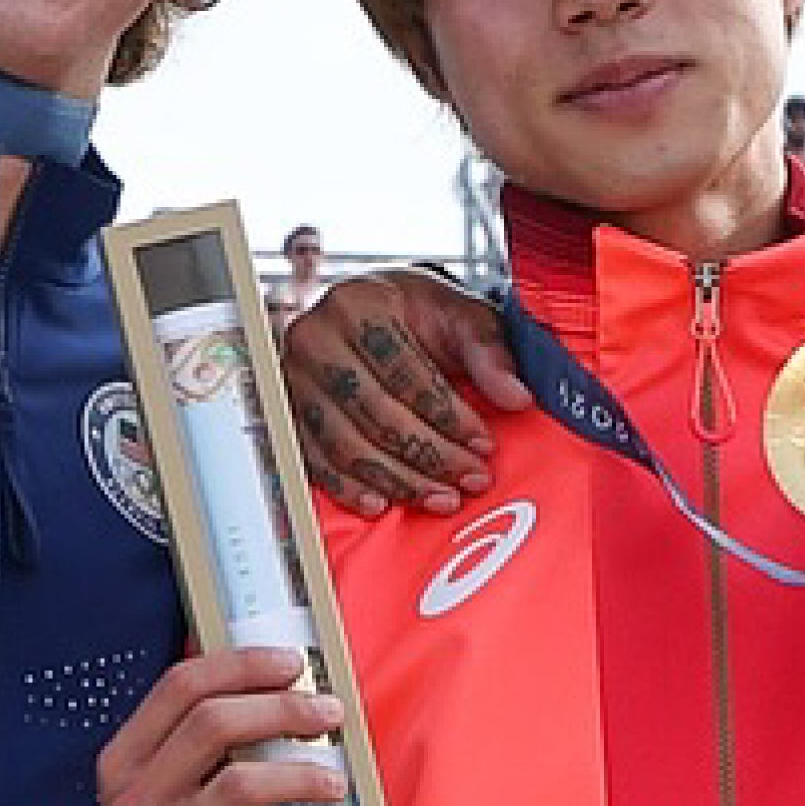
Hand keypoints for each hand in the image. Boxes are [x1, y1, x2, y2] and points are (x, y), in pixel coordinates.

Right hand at [88, 647, 349, 805]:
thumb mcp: (163, 781)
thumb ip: (195, 733)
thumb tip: (269, 673)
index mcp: (124, 759)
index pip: (180, 688)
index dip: (241, 666)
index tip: (291, 664)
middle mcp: (134, 800)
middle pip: (212, 726)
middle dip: (281, 710)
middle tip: (327, 713)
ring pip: (240, 786)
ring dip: (300, 776)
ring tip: (334, 781)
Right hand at [277, 271, 528, 516]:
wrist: (371, 313)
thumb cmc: (415, 313)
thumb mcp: (459, 315)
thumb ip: (489, 351)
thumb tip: (517, 397)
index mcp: (358, 304)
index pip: (404, 371)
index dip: (448, 414)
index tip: (484, 444)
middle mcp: (315, 338)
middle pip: (375, 412)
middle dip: (429, 454)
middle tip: (470, 478)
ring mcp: (293, 378)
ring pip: (345, 443)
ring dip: (397, 478)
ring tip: (440, 497)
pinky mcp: (287, 411)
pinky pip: (313, 459)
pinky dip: (347, 486)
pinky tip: (381, 502)